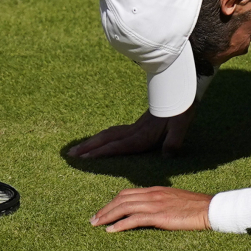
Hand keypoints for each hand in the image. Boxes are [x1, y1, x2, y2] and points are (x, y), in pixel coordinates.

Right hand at [66, 109, 191, 159]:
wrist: (180, 93)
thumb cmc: (180, 111)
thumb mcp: (180, 126)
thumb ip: (173, 141)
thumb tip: (167, 155)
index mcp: (142, 135)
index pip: (118, 145)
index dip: (101, 152)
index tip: (84, 157)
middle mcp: (134, 131)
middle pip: (106, 139)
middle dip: (88, 147)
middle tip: (70, 155)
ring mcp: (134, 127)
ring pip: (108, 135)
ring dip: (92, 142)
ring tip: (77, 149)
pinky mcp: (137, 125)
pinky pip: (114, 132)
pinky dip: (102, 138)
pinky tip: (99, 141)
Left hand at [90, 185, 212, 231]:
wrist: (211, 208)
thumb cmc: (197, 207)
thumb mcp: (176, 200)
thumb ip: (162, 203)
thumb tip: (152, 212)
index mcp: (156, 190)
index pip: (128, 193)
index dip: (113, 202)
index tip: (104, 211)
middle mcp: (153, 194)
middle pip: (122, 199)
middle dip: (105, 209)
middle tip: (93, 219)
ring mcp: (155, 204)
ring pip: (124, 207)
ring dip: (107, 216)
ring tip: (97, 225)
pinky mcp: (159, 215)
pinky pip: (134, 219)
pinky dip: (120, 225)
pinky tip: (111, 231)